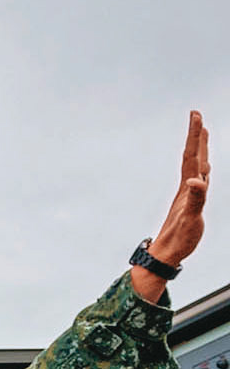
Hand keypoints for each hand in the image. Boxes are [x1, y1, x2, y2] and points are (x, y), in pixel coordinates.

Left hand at [135, 110, 209, 298]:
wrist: (167, 253)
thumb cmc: (179, 239)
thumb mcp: (190, 220)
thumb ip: (195, 200)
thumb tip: (195, 181)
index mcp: (188, 187)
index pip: (192, 156)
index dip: (195, 136)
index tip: (196, 115)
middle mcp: (187, 187)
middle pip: (194, 156)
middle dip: (197, 135)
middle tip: (196, 114)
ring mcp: (189, 194)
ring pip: (197, 165)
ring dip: (200, 147)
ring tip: (203, 132)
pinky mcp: (190, 202)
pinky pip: (199, 178)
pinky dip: (203, 166)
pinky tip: (202, 165)